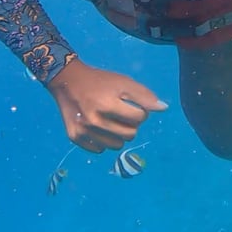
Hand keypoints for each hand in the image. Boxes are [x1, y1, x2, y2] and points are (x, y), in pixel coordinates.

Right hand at [47, 57, 167, 152]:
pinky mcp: (74, 137)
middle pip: (130, 134)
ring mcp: (83, 131)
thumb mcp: (123, 82)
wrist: (67, 81)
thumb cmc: (100, 81)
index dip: (141, 111)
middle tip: (123, 114)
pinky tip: (99, 128)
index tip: (132, 106)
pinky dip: (103, 141)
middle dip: (131, 125)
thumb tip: (164, 108)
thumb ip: (144, 95)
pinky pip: (99, 149)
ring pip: (116, 146)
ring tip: (113, 121)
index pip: (140, 118)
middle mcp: (94, 120)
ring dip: (119, 135)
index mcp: (107, 104)